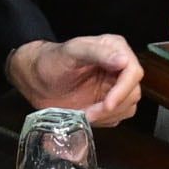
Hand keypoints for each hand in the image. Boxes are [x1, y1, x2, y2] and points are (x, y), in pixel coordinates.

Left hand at [7, 34, 142, 123]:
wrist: (36, 80)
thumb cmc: (51, 61)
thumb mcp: (72, 52)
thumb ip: (97, 53)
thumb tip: (123, 60)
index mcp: (114, 48)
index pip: (133, 71)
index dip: (123, 90)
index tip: (108, 104)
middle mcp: (119, 66)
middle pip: (133, 92)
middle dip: (113, 106)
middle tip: (90, 113)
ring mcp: (116, 85)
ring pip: (128, 106)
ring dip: (108, 115)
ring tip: (85, 114)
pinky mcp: (110, 102)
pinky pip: (118, 116)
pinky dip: (105, 120)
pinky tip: (88, 115)